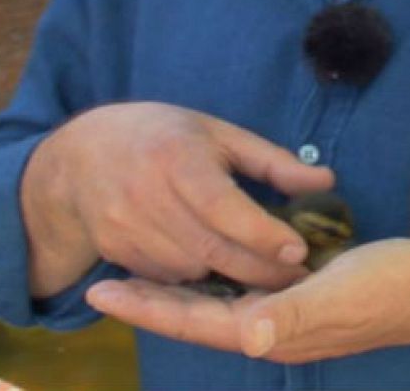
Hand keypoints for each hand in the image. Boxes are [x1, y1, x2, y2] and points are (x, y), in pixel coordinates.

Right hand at [23, 102, 333, 294]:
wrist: (82, 155)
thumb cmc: (163, 136)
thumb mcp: (217, 133)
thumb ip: (272, 161)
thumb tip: (327, 181)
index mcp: (175, 156)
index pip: (223, 206)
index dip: (262, 233)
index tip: (298, 249)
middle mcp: (145, 194)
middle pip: (211, 247)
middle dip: (259, 268)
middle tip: (297, 276)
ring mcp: (124, 226)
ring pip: (191, 269)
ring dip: (228, 273)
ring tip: (259, 269)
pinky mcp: (114, 250)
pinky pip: (167, 277)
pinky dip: (195, 275)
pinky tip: (213, 262)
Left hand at [86, 238, 409, 362]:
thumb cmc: (388, 287)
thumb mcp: (339, 295)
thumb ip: (291, 315)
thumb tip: (247, 334)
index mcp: (269, 329)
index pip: (192, 320)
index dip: (146, 307)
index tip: (99, 292)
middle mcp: (268, 326)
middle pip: (193, 315)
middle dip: (148, 300)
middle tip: (100, 281)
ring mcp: (282, 314)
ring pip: (213, 303)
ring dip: (174, 290)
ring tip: (135, 270)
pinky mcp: (296, 296)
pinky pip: (238, 290)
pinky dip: (209, 277)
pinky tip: (198, 261)